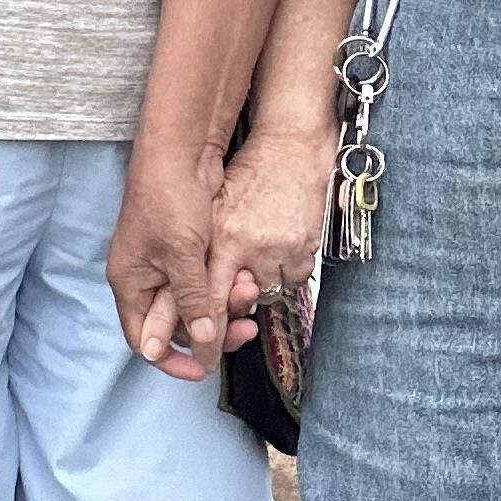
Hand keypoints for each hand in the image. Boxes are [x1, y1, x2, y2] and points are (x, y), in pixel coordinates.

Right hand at [107, 138, 238, 381]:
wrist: (181, 150)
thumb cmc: (169, 197)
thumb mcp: (182, 255)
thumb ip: (190, 301)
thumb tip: (198, 344)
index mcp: (129, 282)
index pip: (143, 339)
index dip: (171, 360)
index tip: (204, 370)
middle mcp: (144, 277)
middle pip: (176, 325)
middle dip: (211, 329)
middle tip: (247, 328)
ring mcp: (166, 263)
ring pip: (197, 304)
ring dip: (224, 304)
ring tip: (250, 290)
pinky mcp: (187, 250)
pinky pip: (207, 282)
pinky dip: (225, 286)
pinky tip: (245, 279)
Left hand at [207, 116, 336, 323]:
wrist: (290, 145)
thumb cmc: (249, 174)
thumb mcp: (216, 210)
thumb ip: (204, 253)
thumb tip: (195, 300)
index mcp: (220, 239)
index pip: (207, 301)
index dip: (205, 333)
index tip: (205, 355)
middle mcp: (248, 248)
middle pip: (240, 303)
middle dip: (237, 312)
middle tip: (238, 304)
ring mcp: (280, 248)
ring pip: (269, 291)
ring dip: (264, 282)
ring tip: (261, 256)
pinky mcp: (305, 246)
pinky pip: (294, 278)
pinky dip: (288, 270)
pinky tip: (282, 247)